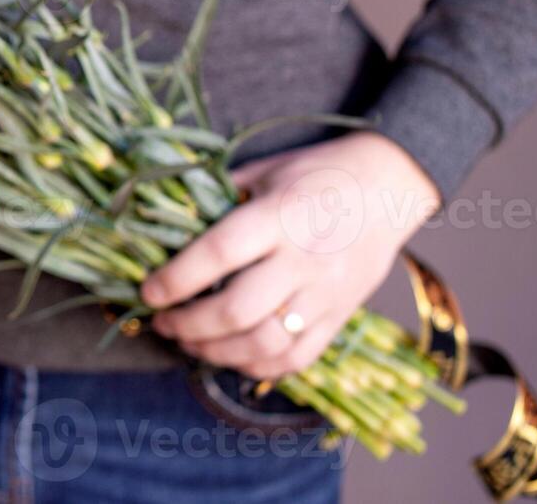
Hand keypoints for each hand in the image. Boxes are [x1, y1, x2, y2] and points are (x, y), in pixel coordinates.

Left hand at [142, 131, 439, 379]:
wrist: (389, 188)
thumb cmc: (315, 173)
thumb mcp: (265, 171)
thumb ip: (219, 196)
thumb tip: (164, 218)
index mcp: (281, 216)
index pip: (219, 253)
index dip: (176, 278)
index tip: (147, 291)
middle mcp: (305, 260)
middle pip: (237, 310)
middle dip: (187, 324)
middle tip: (160, 320)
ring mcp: (326, 295)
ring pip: (264, 345)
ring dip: (215, 352)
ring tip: (187, 340)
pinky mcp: (341, 318)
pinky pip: (296, 359)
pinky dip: (255, 366)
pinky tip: (228, 355)